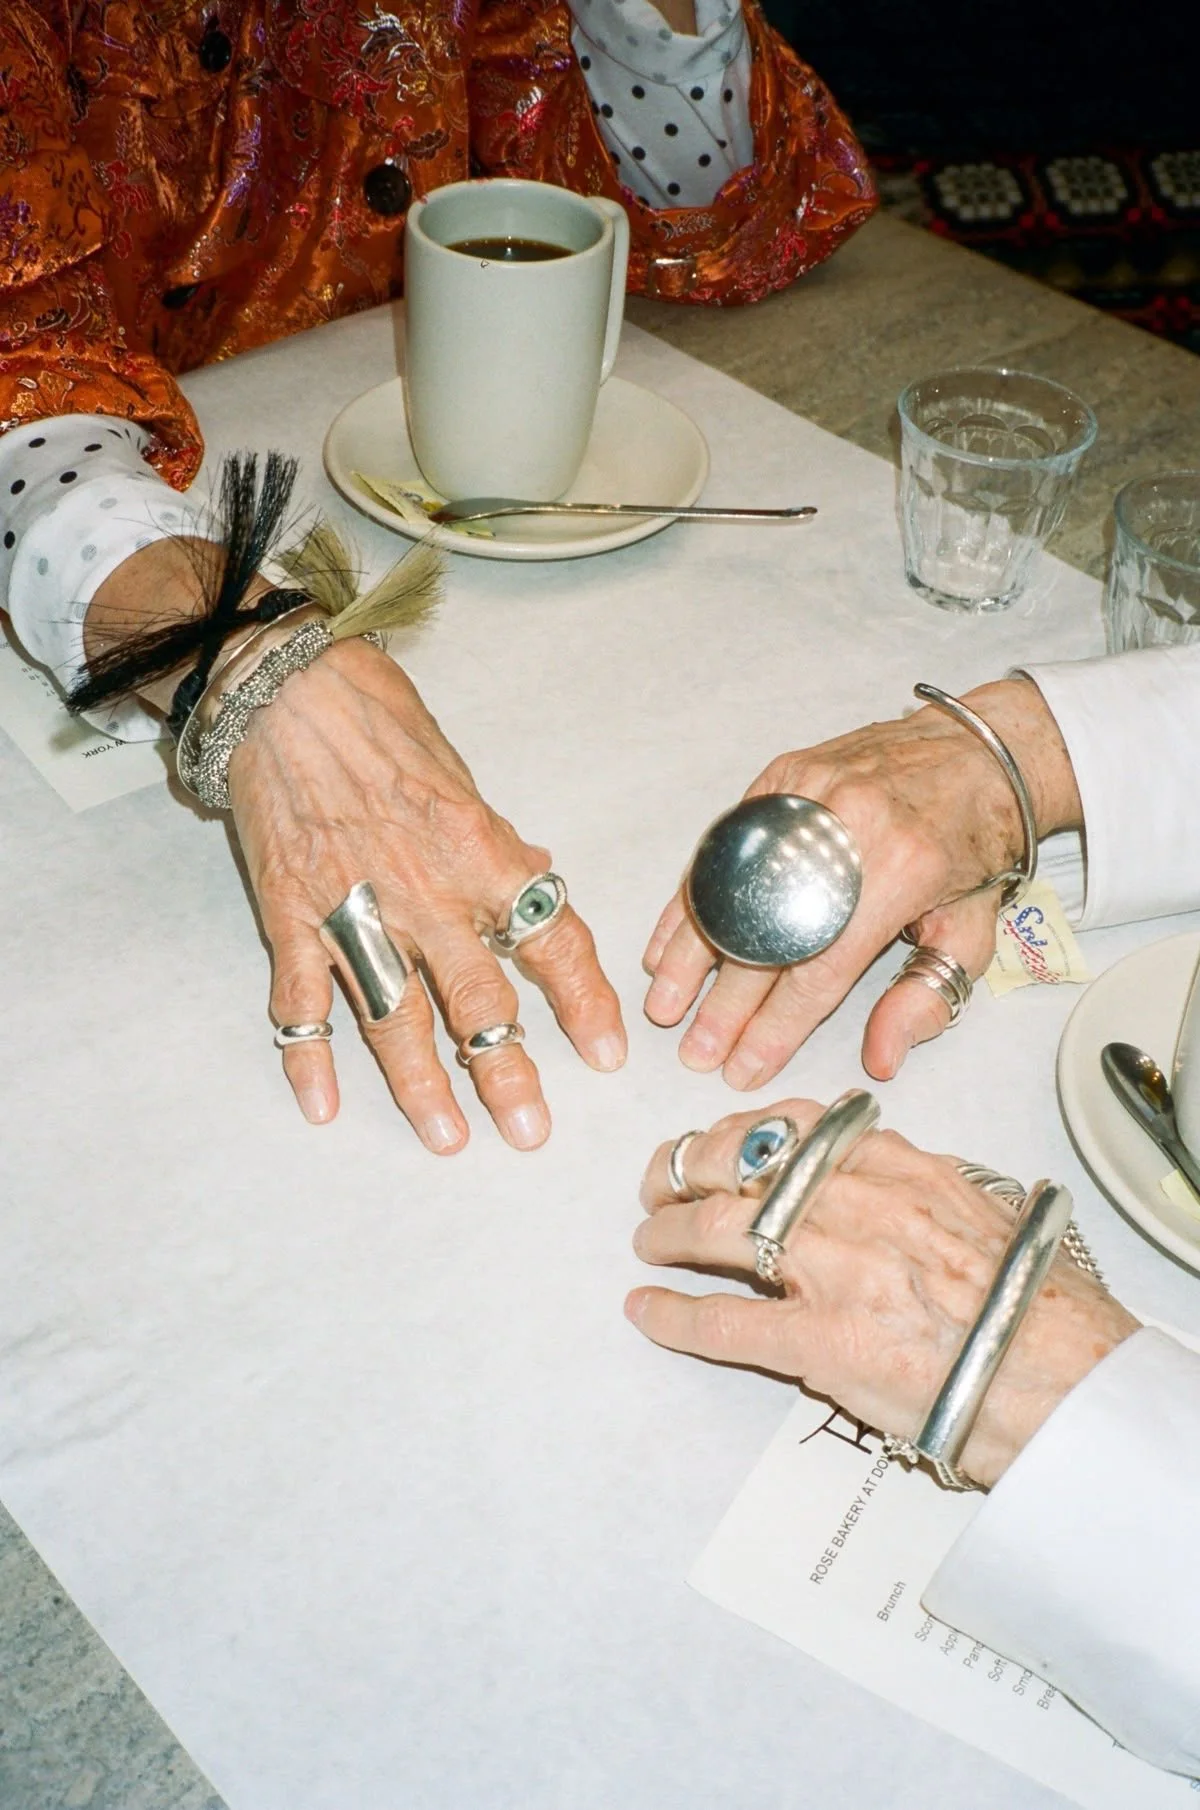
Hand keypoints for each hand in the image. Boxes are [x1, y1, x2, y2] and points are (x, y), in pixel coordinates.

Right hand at [85, 542, 624, 1148]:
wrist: (285, 688)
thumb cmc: (381, 723)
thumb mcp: (464, 779)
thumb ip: (500, 844)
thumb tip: (540, 877)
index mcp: (481, 852)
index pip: (552, 939)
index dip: (585, 1002)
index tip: (606, 1054)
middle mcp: (425, 891)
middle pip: (477, 997)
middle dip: (507, 1070)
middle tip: (531, 1131)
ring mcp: (353, 909)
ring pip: (394, 1016)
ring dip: (421, 1084)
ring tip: (449, 1138)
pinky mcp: (291, 914)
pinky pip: (301, 998)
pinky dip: (308, 1054)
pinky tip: (322, 1106)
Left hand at [627, 1100, 1137, 1487]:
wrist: (1062, 1376)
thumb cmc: (1030, 1301)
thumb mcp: (974, 1208)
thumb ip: (913, 1183)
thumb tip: (872, 1170)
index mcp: (896, 1167)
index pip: (795, 1124)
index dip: (738, 1128)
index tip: (716, 1138)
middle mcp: (854, 1202)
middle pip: (740, 1164)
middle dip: (685, 1168)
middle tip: (660, 1181)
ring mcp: (831, 1270)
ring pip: (718, 1229)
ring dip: (669, 1232)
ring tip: (650, 1240)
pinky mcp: (818, 1342)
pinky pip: (722, 1320)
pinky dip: (673, 1314)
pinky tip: (646, 1311)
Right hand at [643, 680, 1081, 1088]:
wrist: (980, 749)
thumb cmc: (976, 844)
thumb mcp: (972, 929)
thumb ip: (925, 995)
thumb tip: (881, 1059)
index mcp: (901, 871)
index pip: (820, 969)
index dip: (776, 1026)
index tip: (743, 1067)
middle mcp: (846, 828)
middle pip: (766, 935)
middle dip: (725, 1005)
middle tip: (696, 1051)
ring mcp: (808, 796)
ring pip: (729, 887)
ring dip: (690, 955)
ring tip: (665, 1006)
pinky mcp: (783, 778)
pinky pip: (723, 849)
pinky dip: (692, 900)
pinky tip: (669, 942)